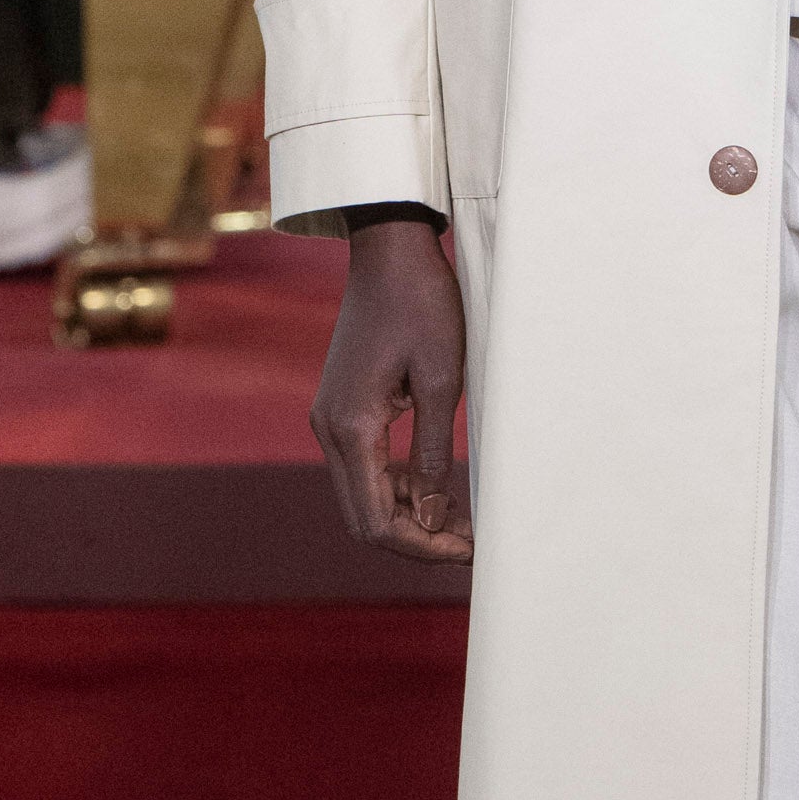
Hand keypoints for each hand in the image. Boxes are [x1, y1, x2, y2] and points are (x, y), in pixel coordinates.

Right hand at [314, 216, 471, 560]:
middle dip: (415, 539)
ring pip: (362, 496)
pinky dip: (395, 487)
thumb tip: (433, 516)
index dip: (423, 548)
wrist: (388, 249)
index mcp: (352, 428)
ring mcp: (330, 419)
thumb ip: (435, 455)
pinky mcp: (341, 408)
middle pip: (364, 518)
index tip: (469, 550)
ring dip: (407, 515)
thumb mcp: (443, 380)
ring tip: (460, 519)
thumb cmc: (422, 304)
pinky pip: (363, 468)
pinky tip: (434, 486)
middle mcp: (329, 430)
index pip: (377, 522)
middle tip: (468, 542)